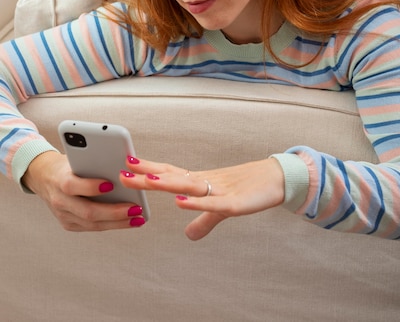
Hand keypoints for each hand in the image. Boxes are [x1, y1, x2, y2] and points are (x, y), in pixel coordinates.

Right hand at [22, 151, 145, 230]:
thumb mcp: (76, 157)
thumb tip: (124, 164)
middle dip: (114, 212)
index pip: (72, 186)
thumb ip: (94, 162)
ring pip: (93, 224)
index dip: (91, 187)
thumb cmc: (68, 164)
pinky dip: (112, 224)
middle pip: (88, 211)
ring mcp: (63, 216)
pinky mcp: (69, 224)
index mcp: (60, 180)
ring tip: (137, 218)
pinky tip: (128, 221)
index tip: (112, 184)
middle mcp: (60, 201)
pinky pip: (92, 227)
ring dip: (118, 222)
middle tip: (136, 208)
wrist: (44, 177)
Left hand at [120, 156, 284, 239]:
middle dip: (147, 175)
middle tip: (123, 171)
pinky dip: (195, 203)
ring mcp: (219, 191)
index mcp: (201, 181)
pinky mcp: (233, 203)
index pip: (170, 173)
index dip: (149, 169)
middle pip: (172, 177)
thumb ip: (203, 220)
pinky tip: (180, 202)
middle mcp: (205, 182)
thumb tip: (188, 236)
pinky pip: (211, 204)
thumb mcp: (222, 209)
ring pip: (188, 185)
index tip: (127, 163)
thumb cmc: (247, 189)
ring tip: (146, 180)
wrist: (276, 179)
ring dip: (167, 183)